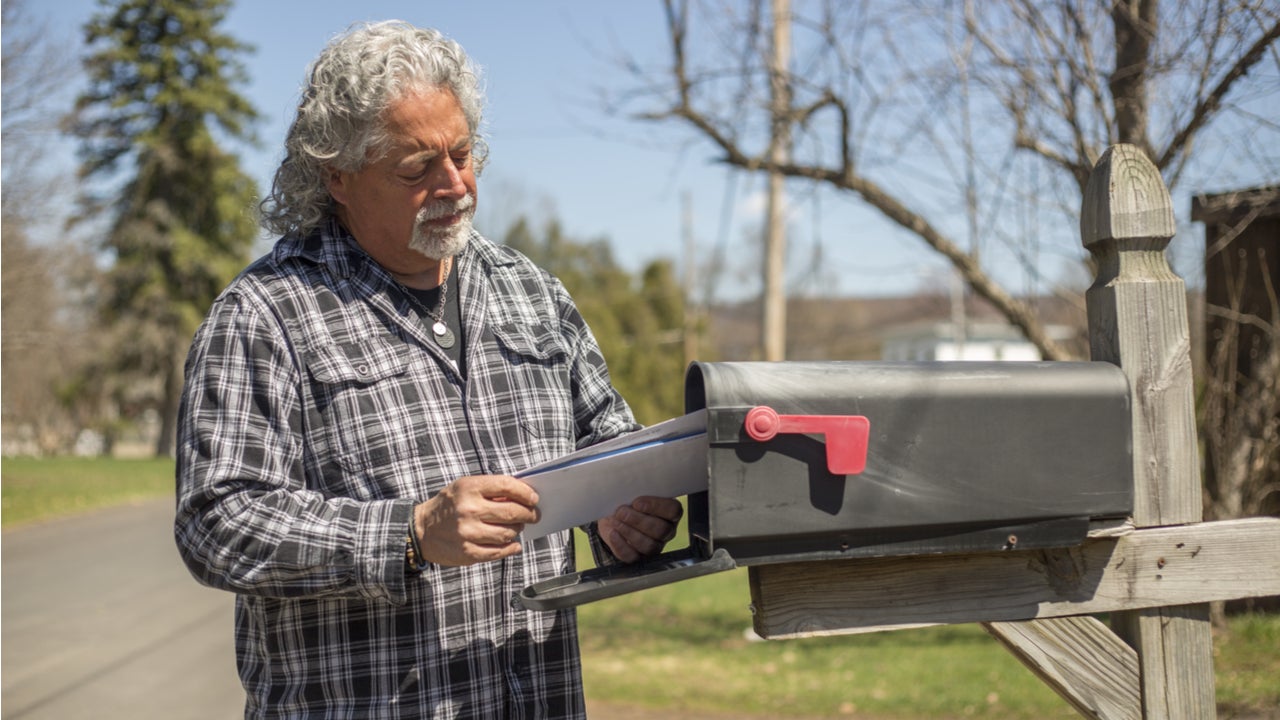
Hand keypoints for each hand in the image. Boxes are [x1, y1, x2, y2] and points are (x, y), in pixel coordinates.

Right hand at [413, 475, 539, 566]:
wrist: (420, 530)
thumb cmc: (448, 506)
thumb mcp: (464, 487)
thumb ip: (490, 490)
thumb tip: (523, 495)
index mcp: (469, 488)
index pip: (506, 486)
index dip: (525, 493)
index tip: (534, 498)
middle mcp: (468, 509)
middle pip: (512, 512)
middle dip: (529, 514)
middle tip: (534, 515)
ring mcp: (468, 533)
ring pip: (508, 533)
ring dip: (518, 530)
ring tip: (517, 527)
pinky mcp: (468, 552)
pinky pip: (499, 552)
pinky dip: (511, 548)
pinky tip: (513, 544)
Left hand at [598, 496, 683, 563]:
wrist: (611, 516)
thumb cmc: (626, 501)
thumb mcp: (632, 492)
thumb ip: (636, 488)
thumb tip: (627, 483)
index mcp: (670, 512)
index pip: (673, 510)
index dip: (656, 507)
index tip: (637, 502)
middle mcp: (666, 531)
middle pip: (661, 530)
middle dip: (638, 520)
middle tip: (621, 511)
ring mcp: (654, 546)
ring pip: (649, 545)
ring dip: (629, 532)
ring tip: (615, 520)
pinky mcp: (639, 557)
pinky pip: (633, 556)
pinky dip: (621, 545)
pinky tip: (613, 533)